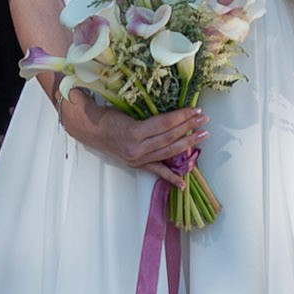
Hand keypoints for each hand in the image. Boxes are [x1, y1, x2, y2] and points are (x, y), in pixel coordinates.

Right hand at [57, 87, 205, 176]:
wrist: (90, 129)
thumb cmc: (107, 116)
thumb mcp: (128, 111)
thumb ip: (150, 116)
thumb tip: (174, 111)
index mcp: (134, 132)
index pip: (164, 124)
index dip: (182, 116)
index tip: (196, 110)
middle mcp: (137, 149)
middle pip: (169, 138)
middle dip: (188, 127)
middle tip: (203, 120)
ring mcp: (137, 159)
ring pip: (167, 152)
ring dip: (187, 144)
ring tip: (202, 136)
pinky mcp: (137, 164)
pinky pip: (156, 171)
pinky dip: (170, 178)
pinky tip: (183, 183)